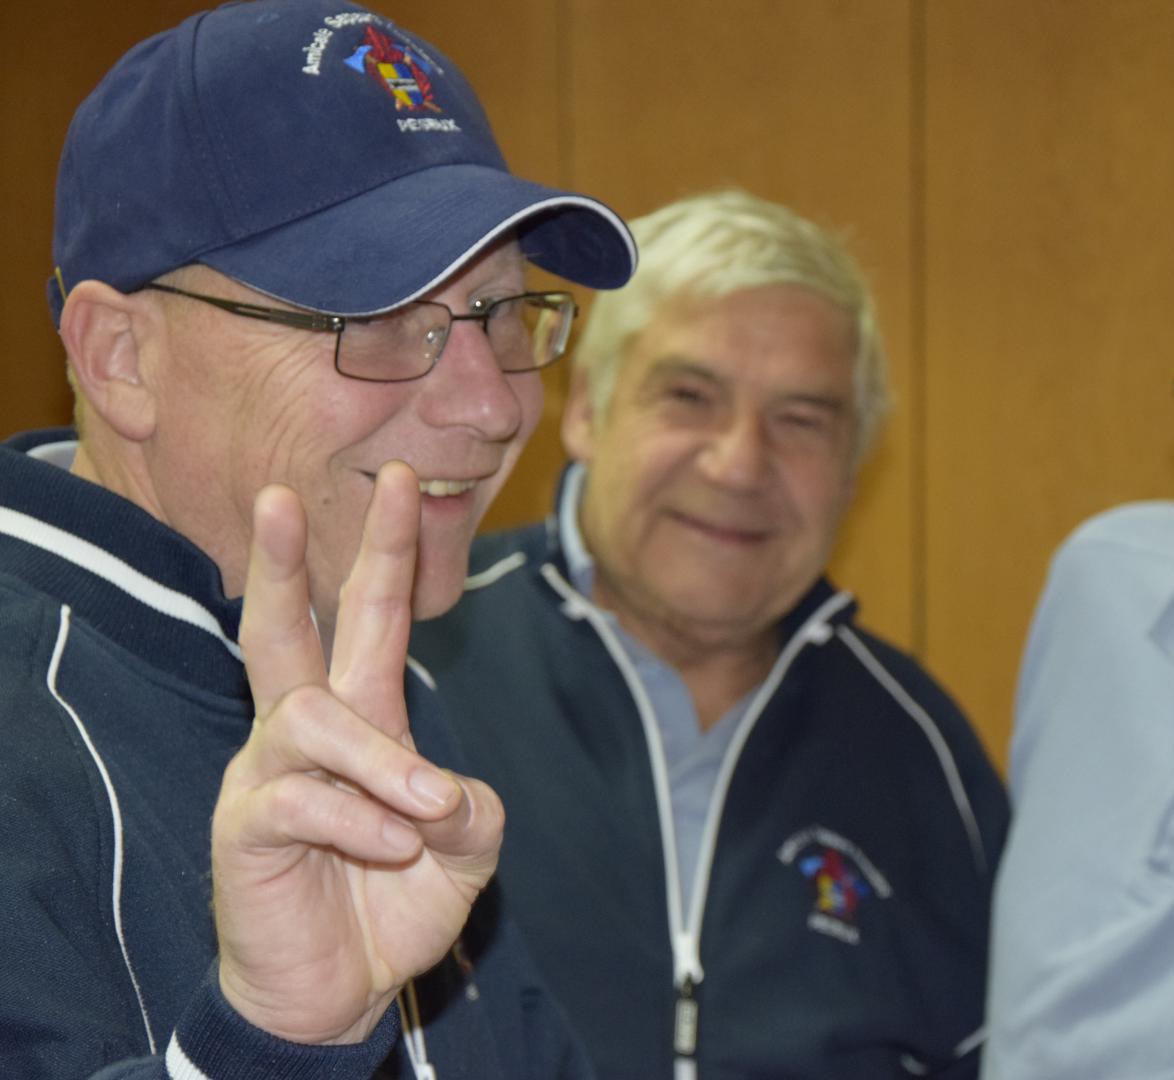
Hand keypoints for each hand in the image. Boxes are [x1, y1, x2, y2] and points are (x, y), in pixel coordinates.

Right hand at [211, 461, 503, 1043]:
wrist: (343, 990)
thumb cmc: (395, 903)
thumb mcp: (466, 848)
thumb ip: (472, 808)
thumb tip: (440, 790)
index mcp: (368, 719)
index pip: (372, 617)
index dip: (387, 551)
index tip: (400, 480)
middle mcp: (308, 732)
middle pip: (285, 629)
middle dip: (286, 562)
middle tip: (278, 496)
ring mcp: (269, 774)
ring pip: (313, 718)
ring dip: (384, 763)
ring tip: (428, 812)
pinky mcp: (244, 824)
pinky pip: (300, 798)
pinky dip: (361, 823)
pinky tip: (392, 851)